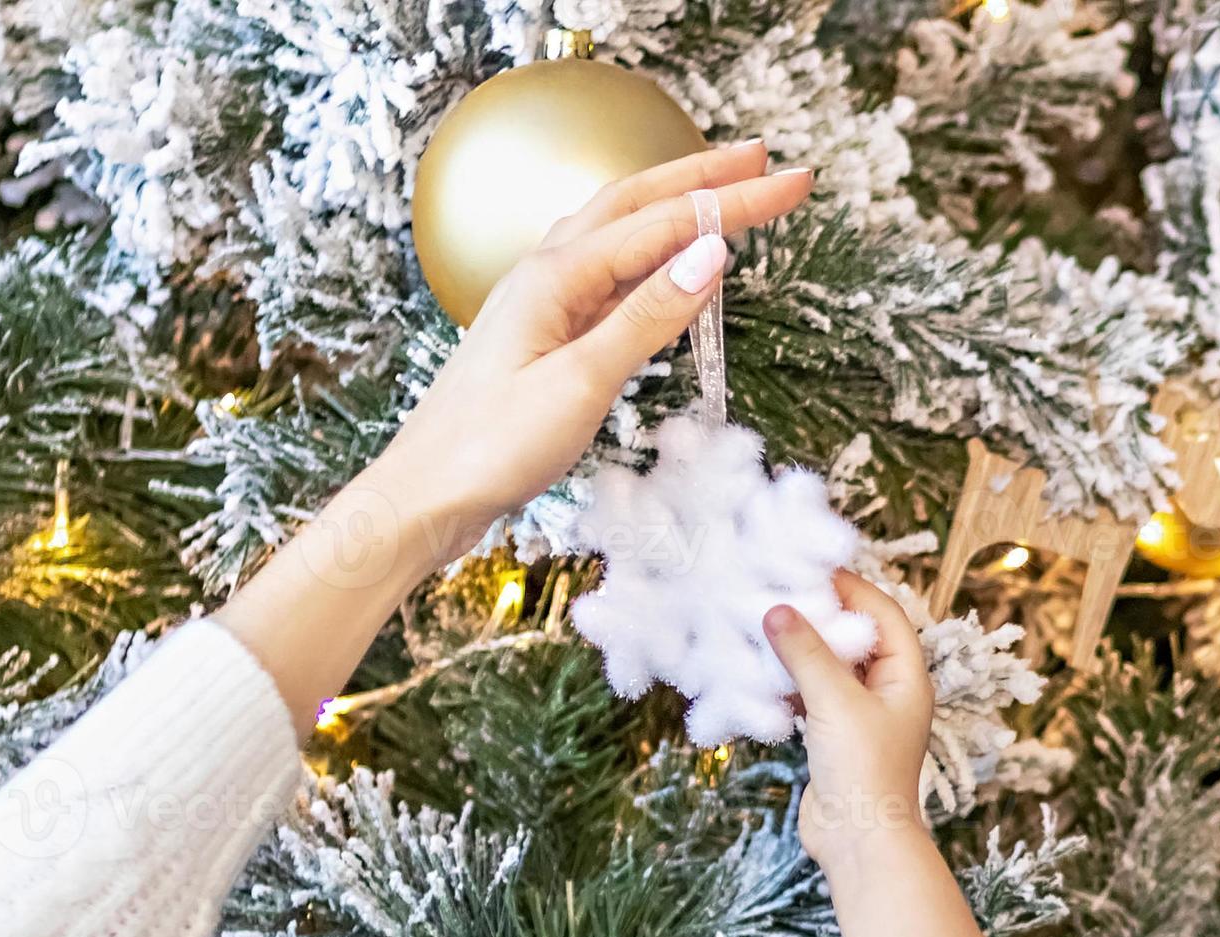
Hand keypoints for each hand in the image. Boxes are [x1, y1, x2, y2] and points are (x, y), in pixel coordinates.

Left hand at [380, 140, 813, 547]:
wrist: (426, 495)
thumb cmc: (491, 447)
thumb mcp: (581, 383)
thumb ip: (647, 317)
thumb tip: (711, 253)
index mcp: (557, 276)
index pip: (664, 223)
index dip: (734, 201)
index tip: (794, 182)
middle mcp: (547, 274)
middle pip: (635, 204)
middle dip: (703, 178)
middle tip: (764, 160)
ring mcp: (542, 303)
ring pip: (618, 234)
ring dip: (674, 209)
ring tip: (722, 193)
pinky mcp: (543, 335)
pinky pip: (606, 277)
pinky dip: (648, 257)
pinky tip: (664, 264)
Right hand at [762, 570, 934, 870]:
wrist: (858, 842)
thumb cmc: (864, 770)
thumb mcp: (834, 702)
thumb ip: (805, 653)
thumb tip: (776, 608)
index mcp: (906, 675)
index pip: (881, 612)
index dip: (849, 587)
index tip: (808, 567)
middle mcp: (887, 689)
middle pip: (852, 635)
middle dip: (817, 614)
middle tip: (778, 589)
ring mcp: (858, 712)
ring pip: (828, 664)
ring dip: (798, 647)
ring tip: (762, 622)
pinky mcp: (832, 733)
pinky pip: (810, 691)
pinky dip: (788, 678)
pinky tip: (760, 669)